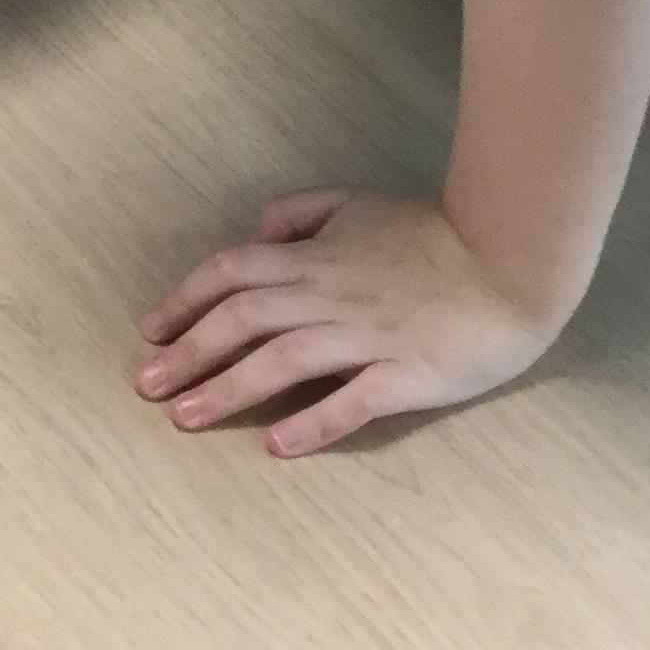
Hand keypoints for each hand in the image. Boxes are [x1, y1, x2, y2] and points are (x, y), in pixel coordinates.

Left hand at [133, 189, 568, 457]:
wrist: (504, 259)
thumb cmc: (428, 233)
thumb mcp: (354, 204)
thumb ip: (299, 215)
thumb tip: (252, 235)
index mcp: (313, 257)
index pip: (231, 273)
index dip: (185, 301)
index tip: (150, 333)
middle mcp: (327, 296)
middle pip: (241, 320)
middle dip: (188, 353)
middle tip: (145, 386)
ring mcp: (364, 337)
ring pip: (281, 361)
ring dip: (227, 389)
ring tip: (184, 419)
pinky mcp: (403, 374)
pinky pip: (350, 401)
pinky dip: (311, 422)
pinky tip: (276, 445)